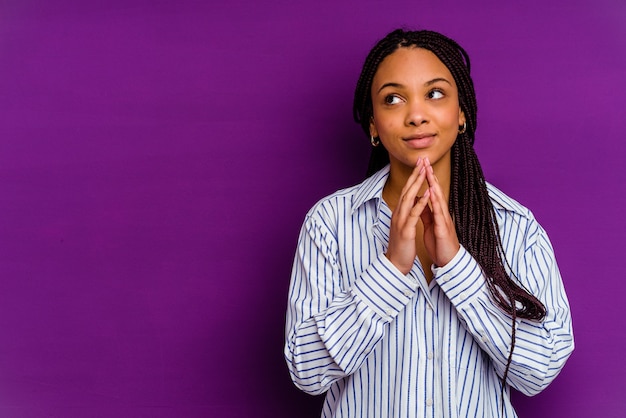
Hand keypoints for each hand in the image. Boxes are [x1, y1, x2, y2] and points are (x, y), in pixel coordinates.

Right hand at [385, 158, 430, 274]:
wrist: (395, 264)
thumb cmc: (401, 246)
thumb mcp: (403, 226)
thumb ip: (406, 213)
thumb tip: (410, 202)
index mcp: (399, 213)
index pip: (406, 191)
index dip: (413, 177)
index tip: (420, 165)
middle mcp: (398, 214)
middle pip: (407, 190)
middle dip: (415, 174)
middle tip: (422, 160)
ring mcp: (401, 221)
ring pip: (409, 198)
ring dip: (417, 183)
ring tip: (424, 170)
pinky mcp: (406, 230)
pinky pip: (414, 213)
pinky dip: (421, 202)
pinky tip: (427, 193)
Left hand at [419, 158, 459, 266]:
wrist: (448, 261)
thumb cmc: (440, 244)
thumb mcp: (431, 225)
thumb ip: (426, 212)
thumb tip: (420, 200)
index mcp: (437, 213)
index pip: (431, 192)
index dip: (426, 178)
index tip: (421, 165)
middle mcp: (442, 213)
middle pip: (436, 191)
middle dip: (431, 176)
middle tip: (425, 161)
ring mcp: (444, 220)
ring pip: (439, 200)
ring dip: (434, 185)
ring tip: (429, 172)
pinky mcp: (444, 229)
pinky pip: (439, 214)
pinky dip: (436, 203)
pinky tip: (433, 194)